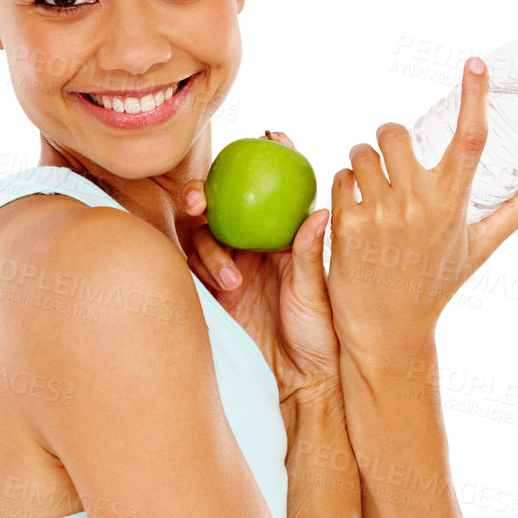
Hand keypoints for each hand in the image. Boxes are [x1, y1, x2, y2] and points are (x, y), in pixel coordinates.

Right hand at [181, 131, 339, 410]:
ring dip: (208, 245)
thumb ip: (310, 256)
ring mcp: (231, 268)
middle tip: (203, 198)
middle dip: (207, 193)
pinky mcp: (213, 294)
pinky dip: (200, 270)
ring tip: (231, 278)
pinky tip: (218, 283)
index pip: (273, 191)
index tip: (271, 135)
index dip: (270, 158)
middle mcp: (254, 247)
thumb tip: (322, 212)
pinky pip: (195, 270)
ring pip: (204, 236)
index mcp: (284, 239)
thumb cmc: (318, 337)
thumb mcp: (315, 294)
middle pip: (223, 206)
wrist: (298, 381)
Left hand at [327, 58, 517, 359]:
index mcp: (454, 202)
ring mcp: (381, 214)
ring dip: (362, 161)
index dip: (475, 95)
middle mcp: (419, 203)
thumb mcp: (479, 248)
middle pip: (395, 132)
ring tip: (369, 185)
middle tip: (389, 158)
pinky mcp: (348, 226)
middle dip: (388, 138)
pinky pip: (339, 179)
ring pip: (361, 153)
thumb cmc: (434, 286)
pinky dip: (343, 186)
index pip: (472, 137)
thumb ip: (514, 209)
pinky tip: (352, 207)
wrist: (389, 330)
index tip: (475, 63)